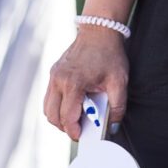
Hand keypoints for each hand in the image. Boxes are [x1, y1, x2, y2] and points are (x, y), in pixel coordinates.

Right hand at [44, 24, 129, 140]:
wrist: (99, 31)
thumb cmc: (110, 55)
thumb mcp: (119, 81)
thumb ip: (117, 107)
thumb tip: (113, 127)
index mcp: (73, 83)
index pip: (67, 117)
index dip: (74, 131)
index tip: (82, 136)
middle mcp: (58, 80)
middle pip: (53, 116)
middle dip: (65, 127)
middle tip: (79, 129)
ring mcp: (53, 76)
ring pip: (47, 108)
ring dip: (58, 118)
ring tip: (75, 118)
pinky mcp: (53, 73)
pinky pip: (49, 97)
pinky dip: (56, 106)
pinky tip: (71, 105)